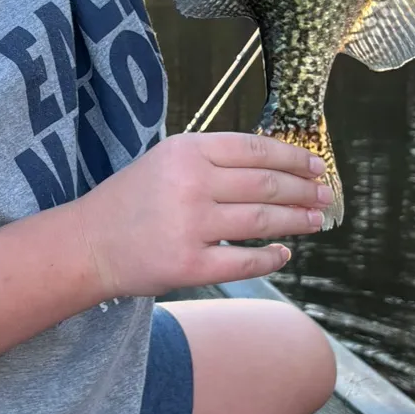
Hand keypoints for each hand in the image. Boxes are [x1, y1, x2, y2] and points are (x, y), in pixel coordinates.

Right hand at [69, 133, 333, 297]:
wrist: (89, 244)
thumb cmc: (132, 199)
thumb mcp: (167, 160)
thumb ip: (213, 159)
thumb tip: (274, 164)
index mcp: (187, 149)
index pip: (255, 149)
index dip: (292, 157)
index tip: (316, 166)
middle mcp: (191, 183)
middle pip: (265, 184)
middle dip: (303, 190)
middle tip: (326, 195)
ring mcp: (192, 225)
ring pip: (262, 221)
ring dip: (297, 221)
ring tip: (317, 220)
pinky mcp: (190, 265)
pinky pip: (245, 262)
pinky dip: (272, 258)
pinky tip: (285, 253)